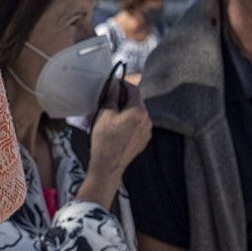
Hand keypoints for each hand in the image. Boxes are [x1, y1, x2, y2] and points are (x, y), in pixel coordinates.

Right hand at [76, 84, 151, 208]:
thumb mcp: (104, 113)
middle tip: (107, 101)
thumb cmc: (104, 140)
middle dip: (121, 99)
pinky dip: (127, 123)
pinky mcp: (143, 140)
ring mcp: (147, 131)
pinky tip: (115, 128)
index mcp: (139, 111)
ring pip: (136, 114)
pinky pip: (136, 125)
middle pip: (135, 101)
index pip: (133, 89)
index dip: (121, 84)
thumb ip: (111, 96)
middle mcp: (147, 120)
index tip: (112, 84)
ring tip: (109, 116)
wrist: (108, 166)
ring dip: (124, 111)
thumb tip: (114, 83)